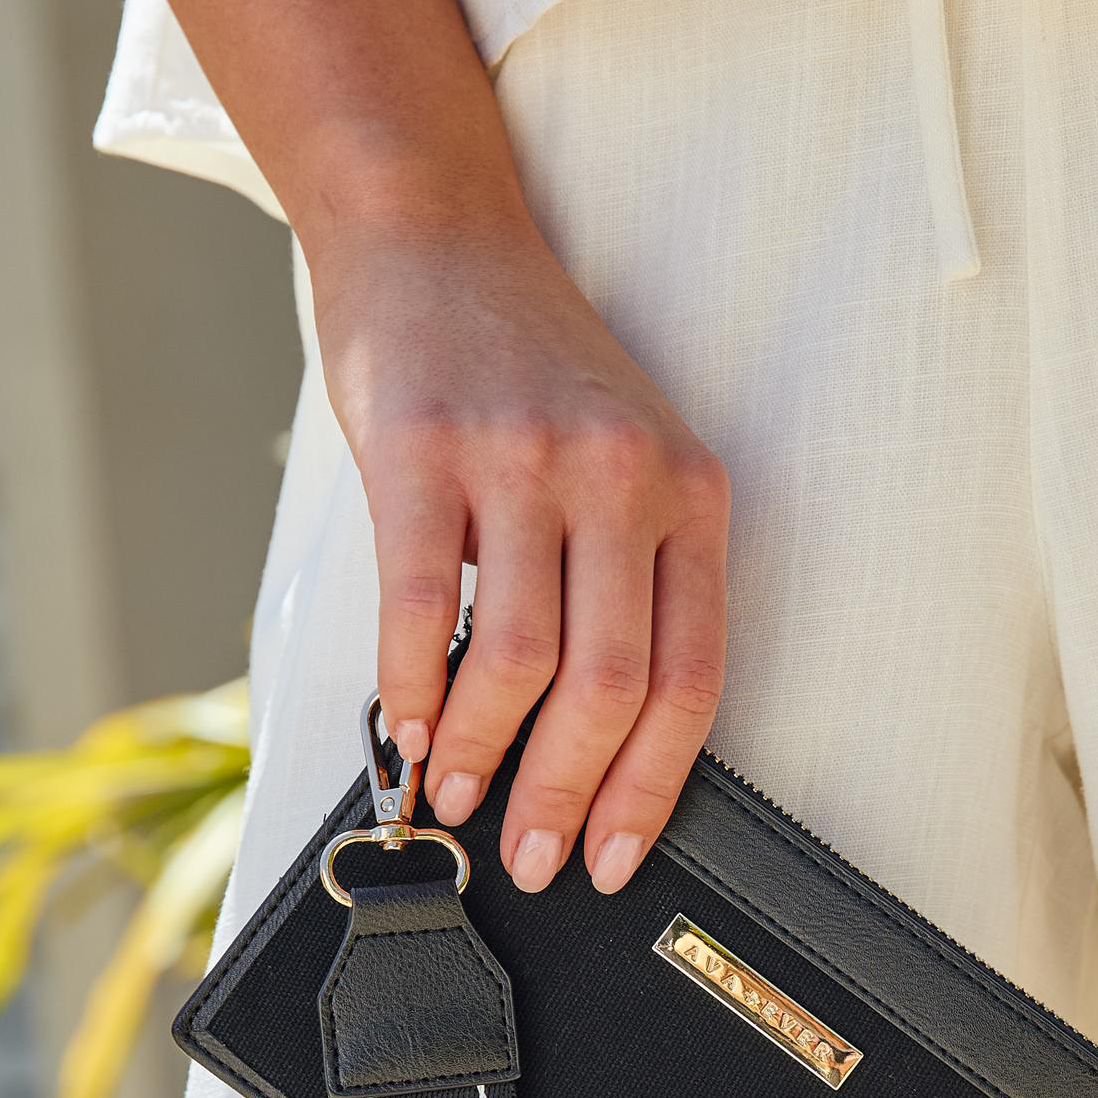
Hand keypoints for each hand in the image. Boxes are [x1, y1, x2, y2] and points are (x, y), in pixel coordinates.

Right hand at [308, 210, 728, 894]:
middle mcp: (623, 476)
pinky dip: (412, 687)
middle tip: (531, 857)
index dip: (652, 787)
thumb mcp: (622, 463)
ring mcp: (524, 459)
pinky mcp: (426, 448)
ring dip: (481, 753)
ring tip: (453, 797)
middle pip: (611, 685)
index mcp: (690, 494)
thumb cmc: (529, 370)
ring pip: (520, 659)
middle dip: (567, 795)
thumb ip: (625, 581)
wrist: (436, 239)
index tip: (616, 858)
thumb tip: (587, 747)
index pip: (692, 677)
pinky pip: (422, 604)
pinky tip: (405, 728)